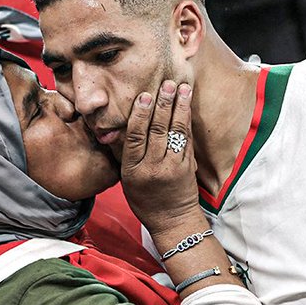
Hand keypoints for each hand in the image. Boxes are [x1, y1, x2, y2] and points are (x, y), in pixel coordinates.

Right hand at [120, 79, 201, 241]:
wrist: (172, 221)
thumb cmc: (145, 201)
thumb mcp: (128, 181)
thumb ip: (126, 155)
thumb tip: (117, 128)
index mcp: (133, 171)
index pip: (135, 137)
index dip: (140, 115)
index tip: (144, 95)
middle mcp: (152, 168)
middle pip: (156, 130)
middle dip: (162, 105)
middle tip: (165, 84)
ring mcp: (172, 167)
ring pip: (174, 132)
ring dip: (177, 107)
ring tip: (179, 87)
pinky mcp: (187, 167)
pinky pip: (186, 140)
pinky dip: (186, 120)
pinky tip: (186, 105)